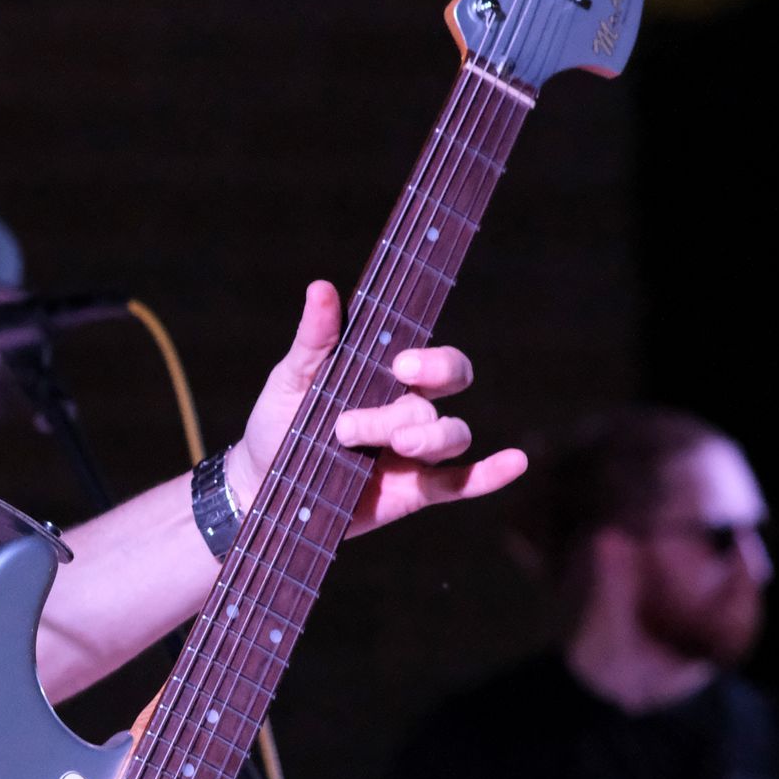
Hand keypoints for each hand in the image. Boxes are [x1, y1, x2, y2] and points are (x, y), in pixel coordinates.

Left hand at [226, 281, 526, 536]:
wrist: (263, 485)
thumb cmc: (278, 423)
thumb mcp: (291, 379)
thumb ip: (314, 340)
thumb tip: (322, 287)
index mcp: (386, 377)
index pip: (433, 360)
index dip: (431, 362)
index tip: (400, 365)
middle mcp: (408, 409)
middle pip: (448, 395)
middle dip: (417, 403)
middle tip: (360, 422)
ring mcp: (414, 452)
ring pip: (451, 437)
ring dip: (425, 439)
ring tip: (386, 446)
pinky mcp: (413, 492)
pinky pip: (462, 482)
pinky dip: (491, 474)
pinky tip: (515, 462)